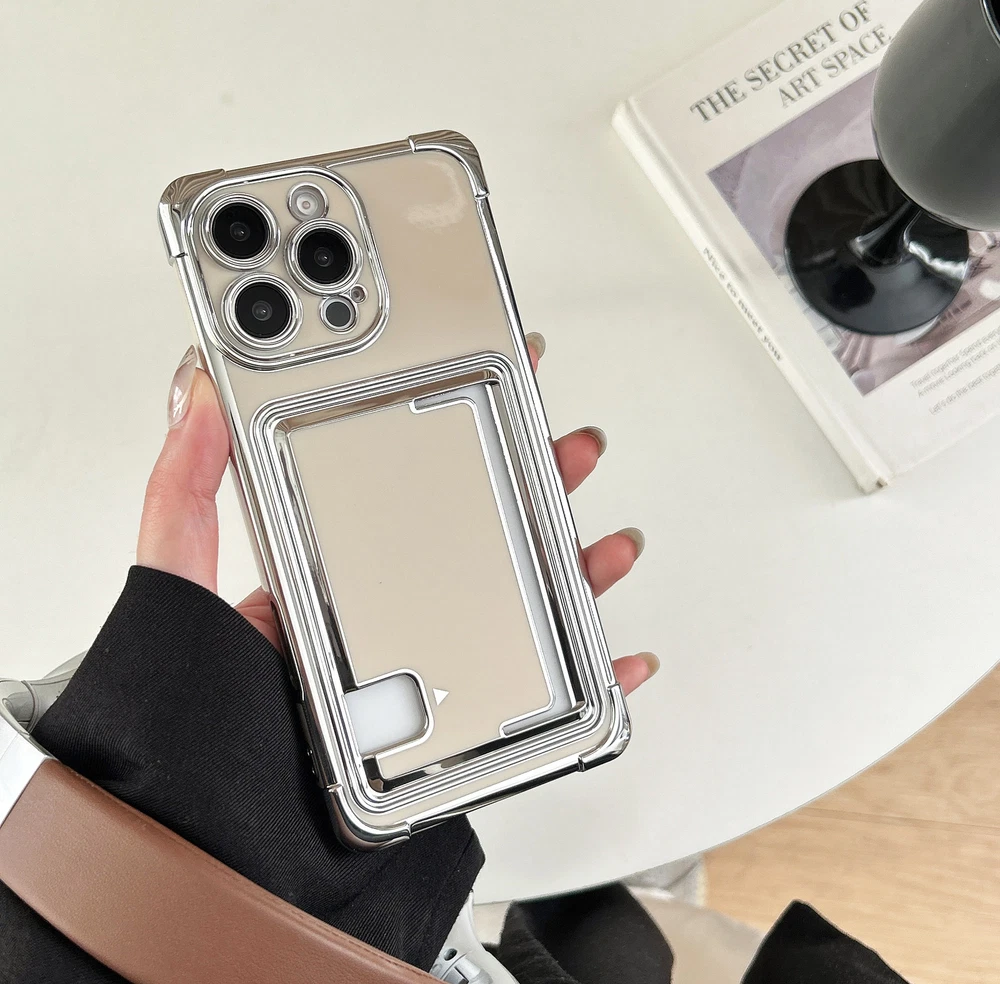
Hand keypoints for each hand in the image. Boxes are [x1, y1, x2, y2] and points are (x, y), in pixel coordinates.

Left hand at [138, 337, 658, 694]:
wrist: (219, 829)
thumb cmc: (196, 714)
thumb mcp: (180, 578)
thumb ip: (184, 486)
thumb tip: (199, 391)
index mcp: (337, 573)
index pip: (411, 488)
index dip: (465, 433)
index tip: (496, 387)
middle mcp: (389, 616)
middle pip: (486, 537)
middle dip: (539, 485)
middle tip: (568, 446)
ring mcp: (429, 671)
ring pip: (524, 608)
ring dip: (579, 570)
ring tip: (606, 543)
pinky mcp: (457, 729)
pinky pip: (542, 703)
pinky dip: (590, 680)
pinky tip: (618, 655)